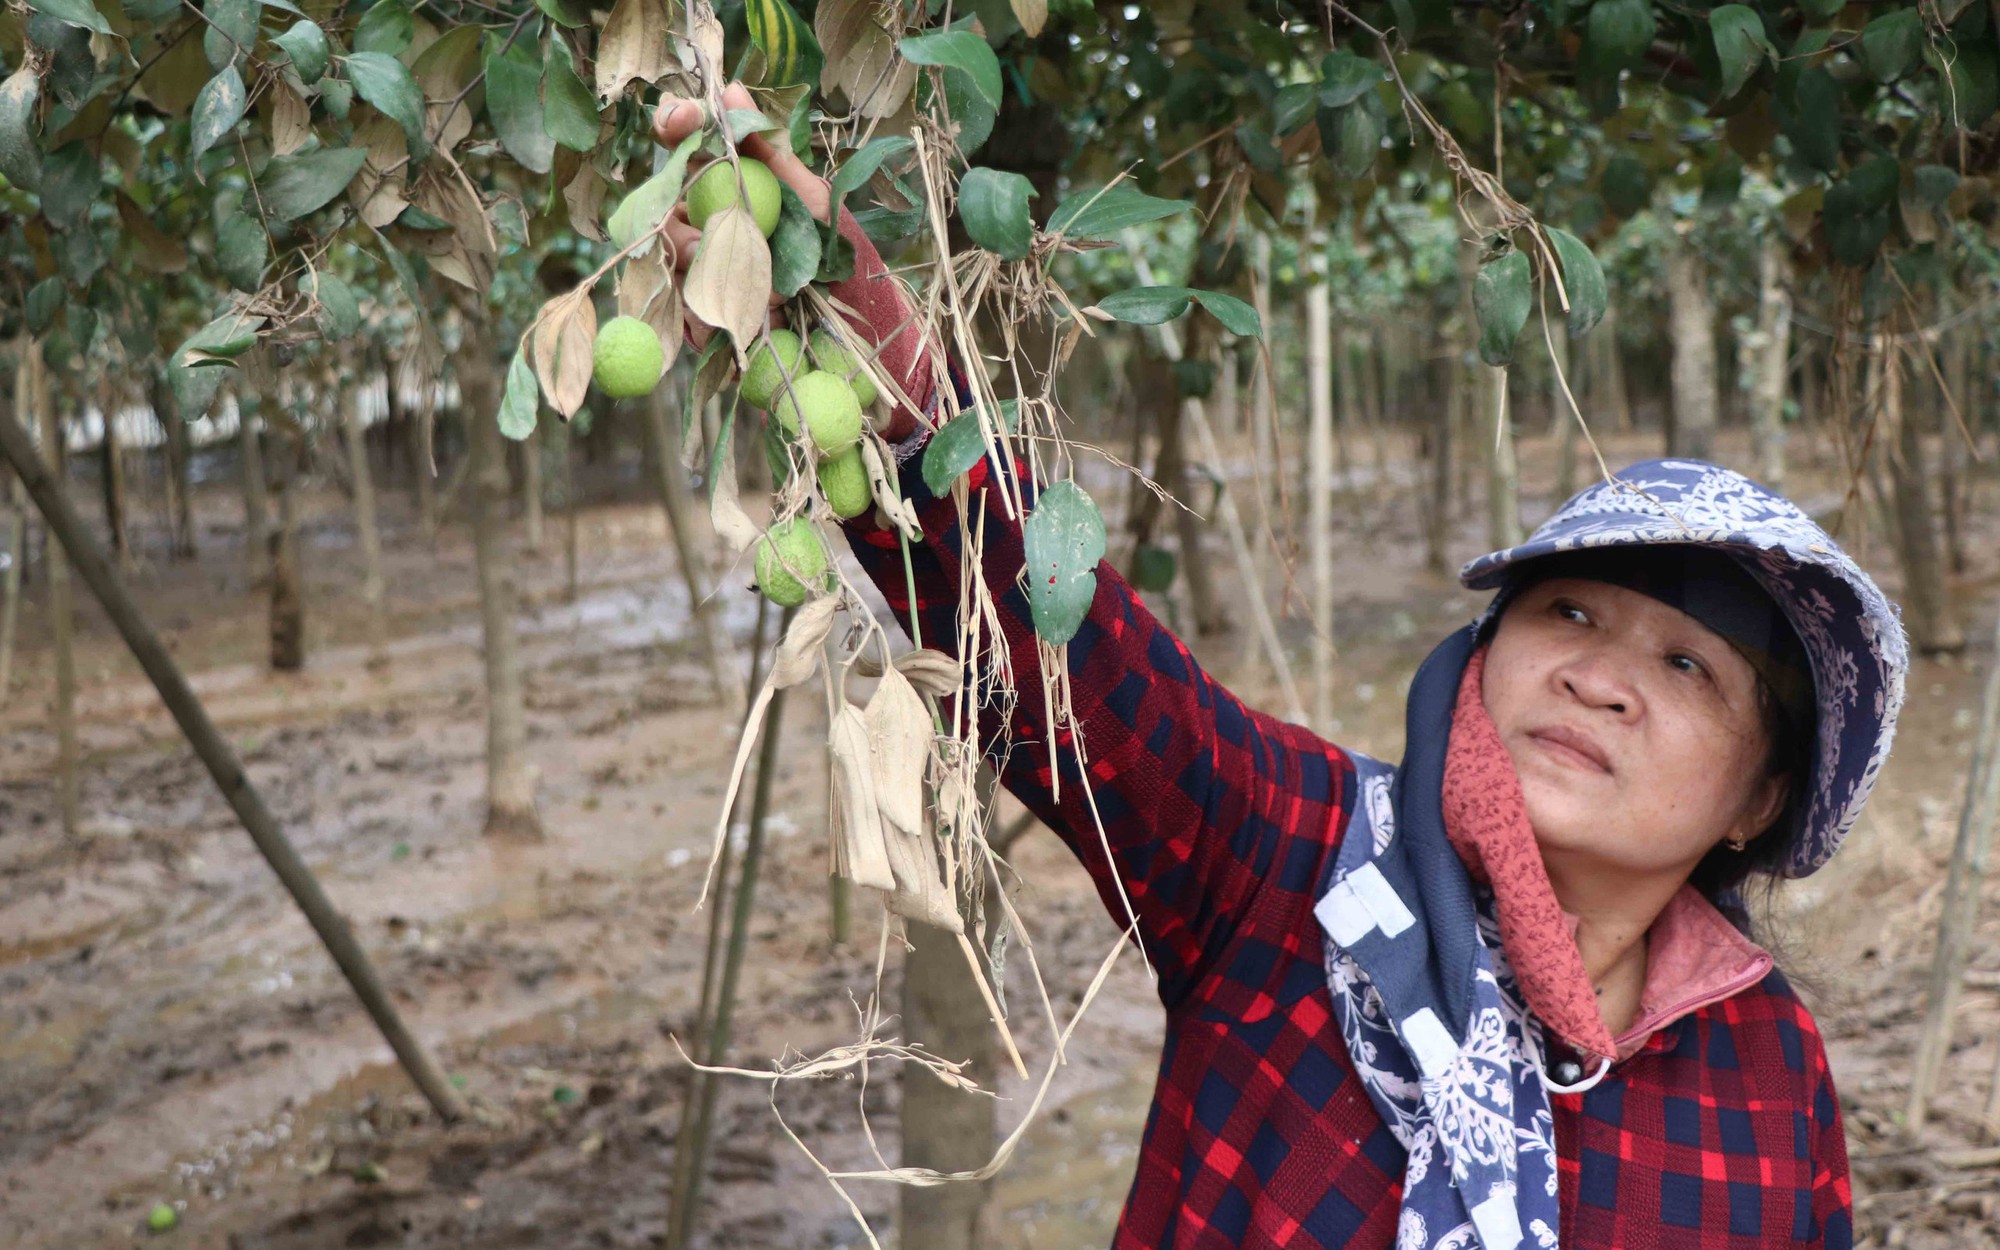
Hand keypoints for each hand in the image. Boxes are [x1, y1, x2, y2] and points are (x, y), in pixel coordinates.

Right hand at [650, 82, 928, 441]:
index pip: (685, 147)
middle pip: (666, 210)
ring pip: (671, 264)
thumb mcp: (816, 205)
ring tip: (771, 300)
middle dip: (698, 228)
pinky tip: (747, 328)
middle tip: (734, 246)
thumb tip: (729, 90)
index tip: (683, 122)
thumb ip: (772, 153)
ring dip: (717, 279)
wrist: (867, 348)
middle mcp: (707, 231)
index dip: (676, 128)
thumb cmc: (846, 267)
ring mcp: (701, 280)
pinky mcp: (703, 327)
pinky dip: (711, 321)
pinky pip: (684, 317)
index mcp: (733, 191)